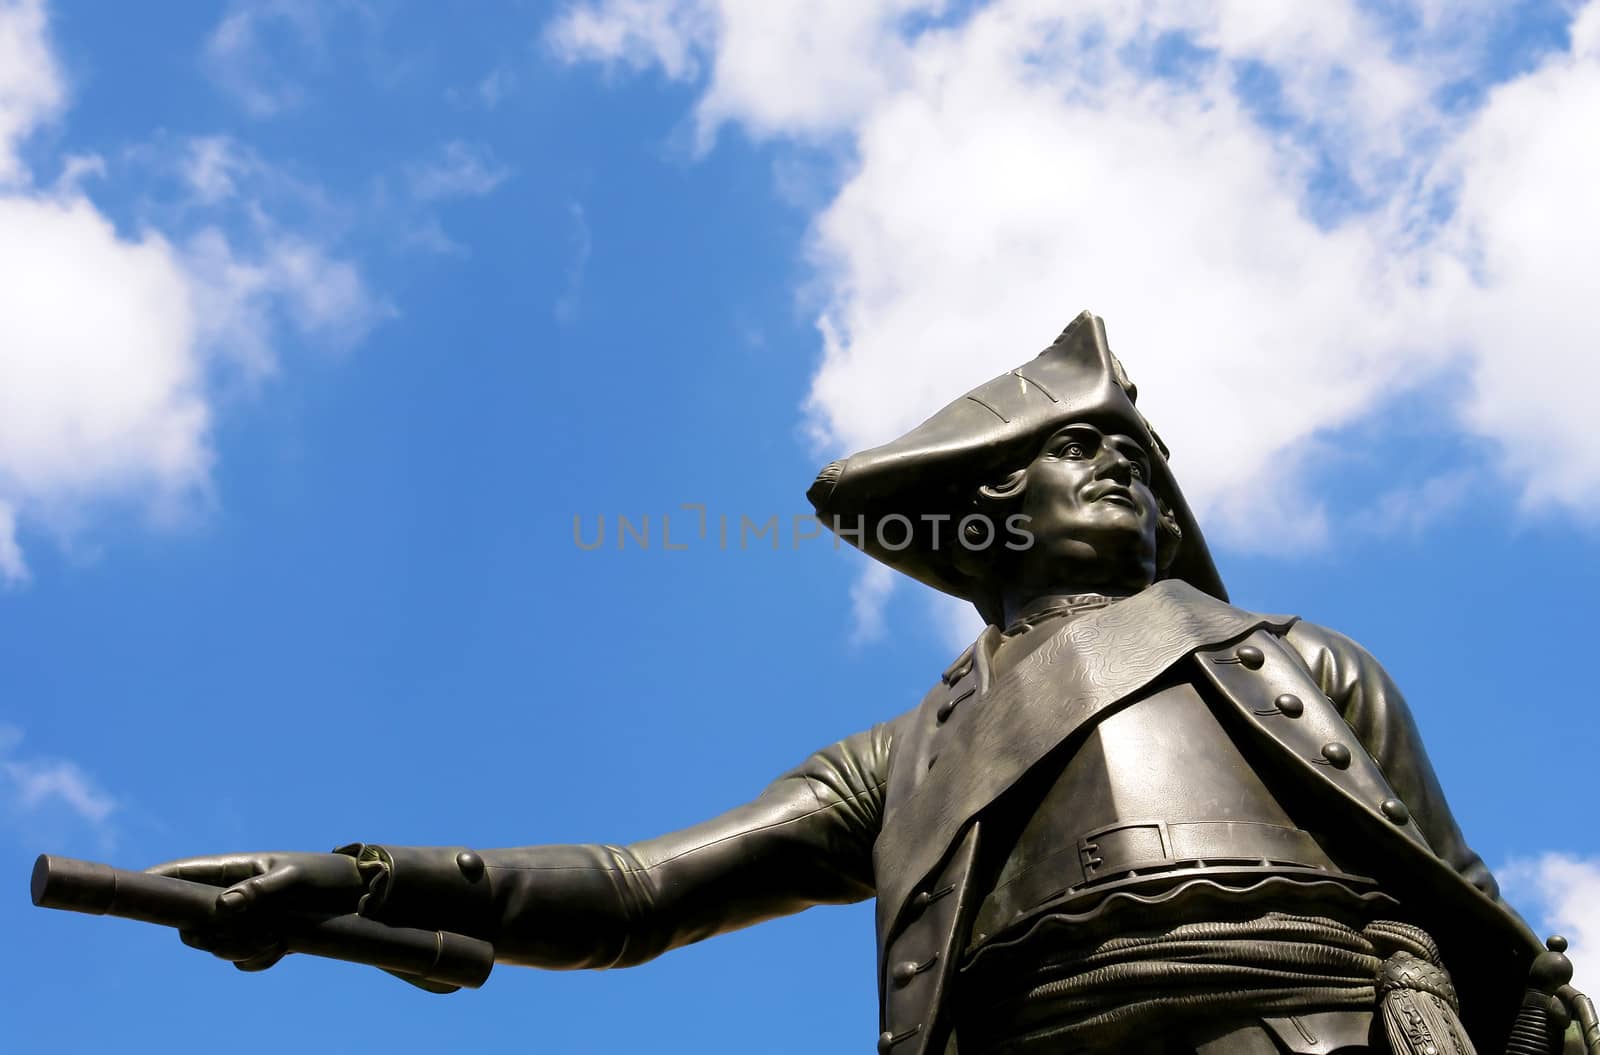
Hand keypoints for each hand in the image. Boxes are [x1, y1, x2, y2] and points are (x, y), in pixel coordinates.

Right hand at [147, 849, 369, 970]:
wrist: (356, 895)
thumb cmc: (323, 876)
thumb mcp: (293, 879)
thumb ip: (258, 890)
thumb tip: (222, 906)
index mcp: (234, 868)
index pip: (183, 872)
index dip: (155, 881)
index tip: (133, 888)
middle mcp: (232, 894)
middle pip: (189, 922)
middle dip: (207, 936)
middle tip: (238, 936)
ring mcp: (244, 918)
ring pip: (214, 944)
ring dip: (239, 948)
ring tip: (274, 938)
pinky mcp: (260, 938)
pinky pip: (241, 959)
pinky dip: (257, 958)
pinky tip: (282, 946)